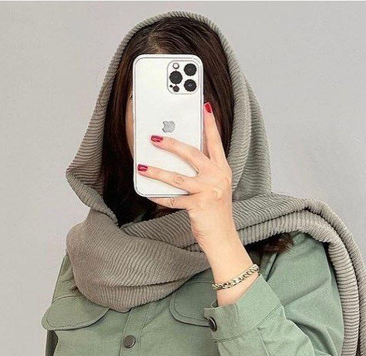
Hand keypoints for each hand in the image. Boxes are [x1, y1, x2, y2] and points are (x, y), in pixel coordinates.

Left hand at [136, 101, 235, 250]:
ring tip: (142, 166)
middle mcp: (217, 177)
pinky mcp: (198, 205)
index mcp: (223, 169)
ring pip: (177, 177)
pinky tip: (150, 192)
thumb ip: (204, 171)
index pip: (215, 142)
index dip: (210, 123)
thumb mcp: (215, 187)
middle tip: (154, 137)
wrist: (222, 237)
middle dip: (171, 143)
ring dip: (157, 171)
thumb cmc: (216, 212)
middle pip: (191, 153)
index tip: (204, 106)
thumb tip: (180, 157)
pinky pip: (173, 199)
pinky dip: (160, 196)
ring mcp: (208, 191)